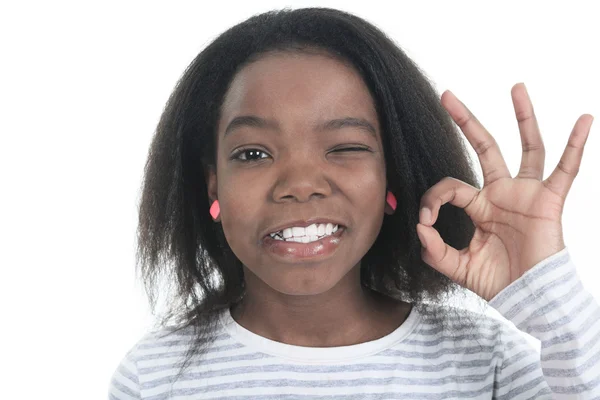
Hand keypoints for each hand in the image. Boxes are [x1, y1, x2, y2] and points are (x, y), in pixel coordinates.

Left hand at [416, 83, 593, 300]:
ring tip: (516, 88)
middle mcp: (502, 193)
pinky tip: (584, 120)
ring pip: (527, 147)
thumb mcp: (457, 266)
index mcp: (479, 206)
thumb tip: (420, 227)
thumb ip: (434, 250)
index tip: (426, 221)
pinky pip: (567, 169)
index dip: (433, 199)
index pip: (450, 187)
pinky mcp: (549, 201)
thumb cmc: (497, 282)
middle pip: (485, 147)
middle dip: (466, 121)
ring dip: (522, 117)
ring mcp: (526, 194)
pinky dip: (576, 145)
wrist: (528, 298)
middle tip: (447, 95)